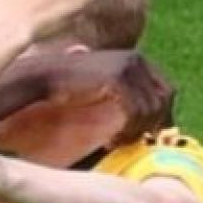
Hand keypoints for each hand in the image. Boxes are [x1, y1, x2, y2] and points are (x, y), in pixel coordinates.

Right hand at [27, 50, 175, 145]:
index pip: (166, 90)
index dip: (160, 116)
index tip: (144, 137)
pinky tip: (109, 141)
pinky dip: (125, 131)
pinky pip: (134, 111)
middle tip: (130, 142)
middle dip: (152, 124)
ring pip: (151, 109)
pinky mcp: (116, 78)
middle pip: (164, 99)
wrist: (36, 78)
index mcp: (134, 60)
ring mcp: (127, 67)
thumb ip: (120, 96)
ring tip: (115, 143)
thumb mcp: (98, 90)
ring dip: (136, 131)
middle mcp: (135, 59)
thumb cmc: (62, 89)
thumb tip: (144, 118)